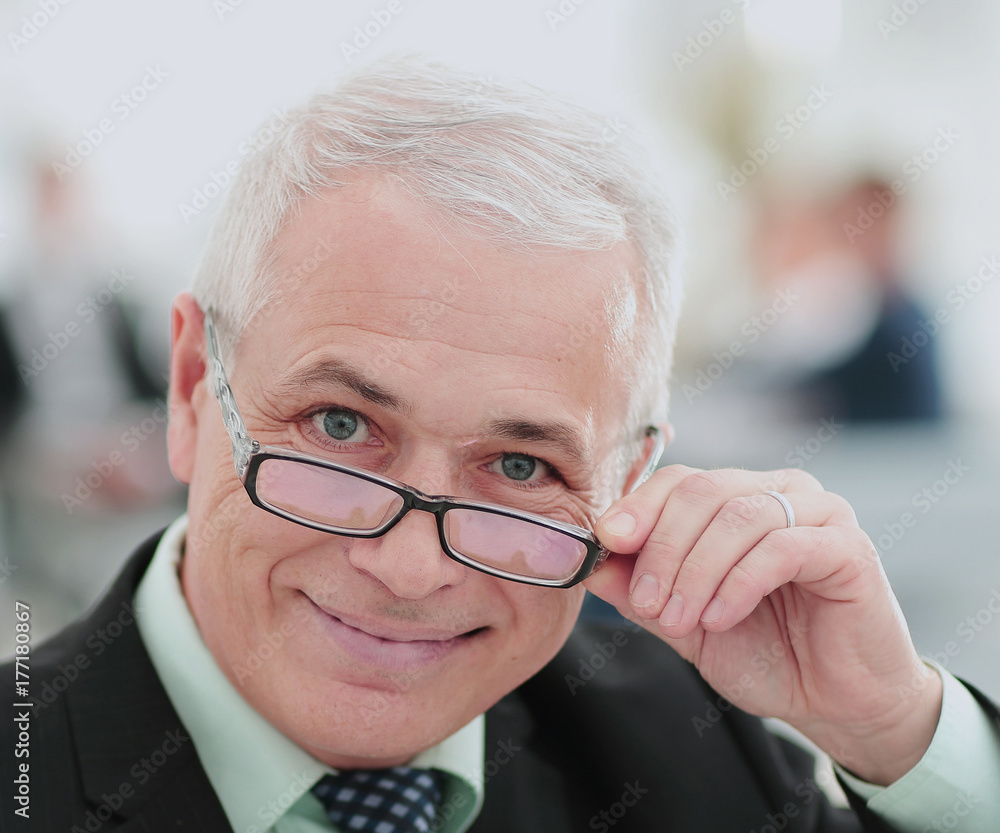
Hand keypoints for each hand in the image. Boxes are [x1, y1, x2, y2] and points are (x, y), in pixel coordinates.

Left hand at [584, 464, 941, 785]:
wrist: (837, 703)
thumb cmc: (766, 654)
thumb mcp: (685, 622)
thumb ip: (639, 590)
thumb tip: (589, 563)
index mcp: (738, 498)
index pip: (678, 481)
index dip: (639, 508)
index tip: (607, 542)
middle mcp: (778, 492)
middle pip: (702, 491)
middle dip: (663, 550)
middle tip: (647, 603)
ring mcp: (818, 513)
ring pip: (737, 517)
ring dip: (696, 572)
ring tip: (681, 619)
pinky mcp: (848, 546)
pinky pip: (781, 547)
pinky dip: (738, 583)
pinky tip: (720, 618)